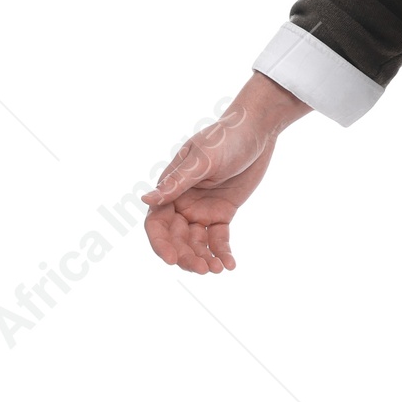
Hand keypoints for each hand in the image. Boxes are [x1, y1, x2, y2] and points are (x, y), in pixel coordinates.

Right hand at [142, 73, 307, 274]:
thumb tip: (146, 201)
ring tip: (217, 270)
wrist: (255, 131)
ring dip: (204, 258)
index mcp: (171, 188)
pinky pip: (218, 238)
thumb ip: (176, 182)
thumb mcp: (202, 160)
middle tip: (204, 269)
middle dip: (187, 256)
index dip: (160, 243)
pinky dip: (222, 252)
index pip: (157, 223)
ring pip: (196, 243)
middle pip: (176, 239)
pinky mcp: (222, 213)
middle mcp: (182, 202)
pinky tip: (230, 265)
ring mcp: (202, 209)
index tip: (172, 260)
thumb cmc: (224, 138)